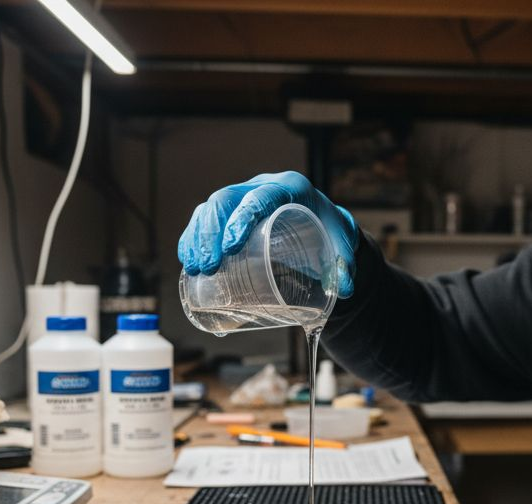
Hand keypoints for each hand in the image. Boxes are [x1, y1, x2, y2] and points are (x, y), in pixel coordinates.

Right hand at [177, 171, 359, 297]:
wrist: (322, 223)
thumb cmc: (329, 232)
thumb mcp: (340, 246)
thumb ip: (344, 266)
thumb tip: (343, 290)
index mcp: (291, 188)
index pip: (261, 196)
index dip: (242, 217)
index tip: (231, 246)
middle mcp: (263, 185)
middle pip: (227, 198)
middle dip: (212, 232)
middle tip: (210, 266)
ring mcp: (244, 195)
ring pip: (210, 206)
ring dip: (198, 236)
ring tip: (196, 268)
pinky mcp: (231, 210)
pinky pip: (204, 216)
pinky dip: (193, 236)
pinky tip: (188, 259)